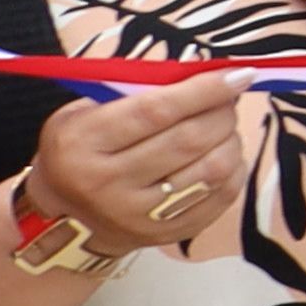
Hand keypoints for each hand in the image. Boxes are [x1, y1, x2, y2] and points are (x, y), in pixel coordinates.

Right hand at [24, 68, 257, 264]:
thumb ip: (137, 92)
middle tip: (229, 98)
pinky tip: (226, 154)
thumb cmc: (83, 150)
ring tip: (226, 126)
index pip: (156, 110)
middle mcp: (107, 183)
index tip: (237, 74)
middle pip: (189, 140)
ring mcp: (139, 215)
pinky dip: (234, 169)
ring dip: (231, 139)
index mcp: (83, 143)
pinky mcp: (166, 234)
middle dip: (222, 112)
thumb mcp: (85, 113)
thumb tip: (202, 71)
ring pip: (211, 170)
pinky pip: (221, 197)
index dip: (203, 90)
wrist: (68, 217)